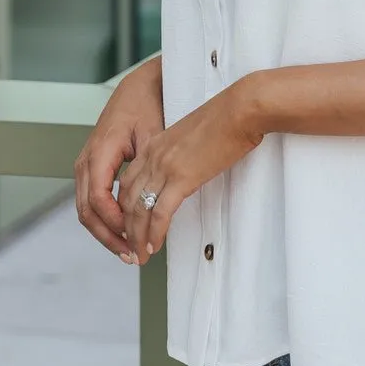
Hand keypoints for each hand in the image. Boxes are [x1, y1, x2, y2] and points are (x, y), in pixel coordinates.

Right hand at [74, 56, 163, 258]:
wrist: (139, 86)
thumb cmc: (147, 104)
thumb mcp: (153, 132)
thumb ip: (151, 165)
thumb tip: (156, 198)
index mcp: (99, 152)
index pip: (99, 200)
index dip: (116, 225)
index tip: (136, 239)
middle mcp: (87, 161)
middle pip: (88, 212)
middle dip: (109, 237)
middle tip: (133, 256)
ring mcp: (87, 165)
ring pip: (88, 210)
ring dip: (107, 233)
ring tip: (130, 251)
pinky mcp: (94, 168)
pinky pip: (94, 201)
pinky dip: (107, 220)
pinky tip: (125, 232)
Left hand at [117, 76, 264, 264]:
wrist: (240, 110)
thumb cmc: (226, 118)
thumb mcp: (192, 135)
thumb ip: (181, 153)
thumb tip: (186, 169)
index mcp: (155, 145)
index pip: (127, 182)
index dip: (124, 208)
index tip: (130, 225)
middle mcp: (153, 156)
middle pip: (126, 200)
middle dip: (126, 228)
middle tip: (131, 247)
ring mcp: (165, 167)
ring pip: (138, 210)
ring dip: (137, 237)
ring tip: (140, 255)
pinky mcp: (182, 178)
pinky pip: (160, 213)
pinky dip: (154, 233)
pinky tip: (154, 245)